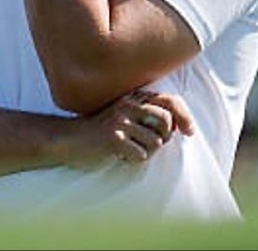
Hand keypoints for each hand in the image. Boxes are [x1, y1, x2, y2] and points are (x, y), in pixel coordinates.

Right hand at [59, 89, 194, 168]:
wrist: (68, 140)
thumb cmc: (100, 132)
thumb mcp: (123, 115)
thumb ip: (147, 114)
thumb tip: (180, 126)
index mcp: (132, 97)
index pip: (169, 101)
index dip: (183, 116)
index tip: (189, 132)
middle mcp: (127, 105)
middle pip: (166, 122)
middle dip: (162, 137)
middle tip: (145, 144)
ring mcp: (120, 120)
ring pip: (155, 142)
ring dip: (145, 152)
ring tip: (127, 149)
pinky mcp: (114, 138)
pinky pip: (141, 155)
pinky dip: (132, 160)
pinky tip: (118, 155)